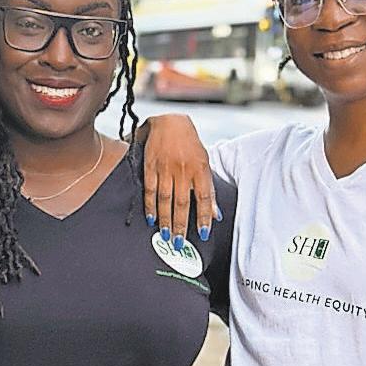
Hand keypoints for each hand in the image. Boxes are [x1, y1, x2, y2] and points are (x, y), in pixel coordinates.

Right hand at [142, 115, 219, 247]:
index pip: (203, 198)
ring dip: (165, 219)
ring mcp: (165, 168)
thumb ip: (209, 189)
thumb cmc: (190, 144)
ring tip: (166, 235)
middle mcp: (183, 169)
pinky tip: (151, 218)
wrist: (170, 122)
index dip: (203, 217)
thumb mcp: (204, 163)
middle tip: (179, 243)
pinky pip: (150, 189)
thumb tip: (216, 215)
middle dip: (180, 225)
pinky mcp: (150, 166)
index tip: (202, 233)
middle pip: (182, 202)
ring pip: (165, 199)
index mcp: (200, 168)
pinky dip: (150, 205)